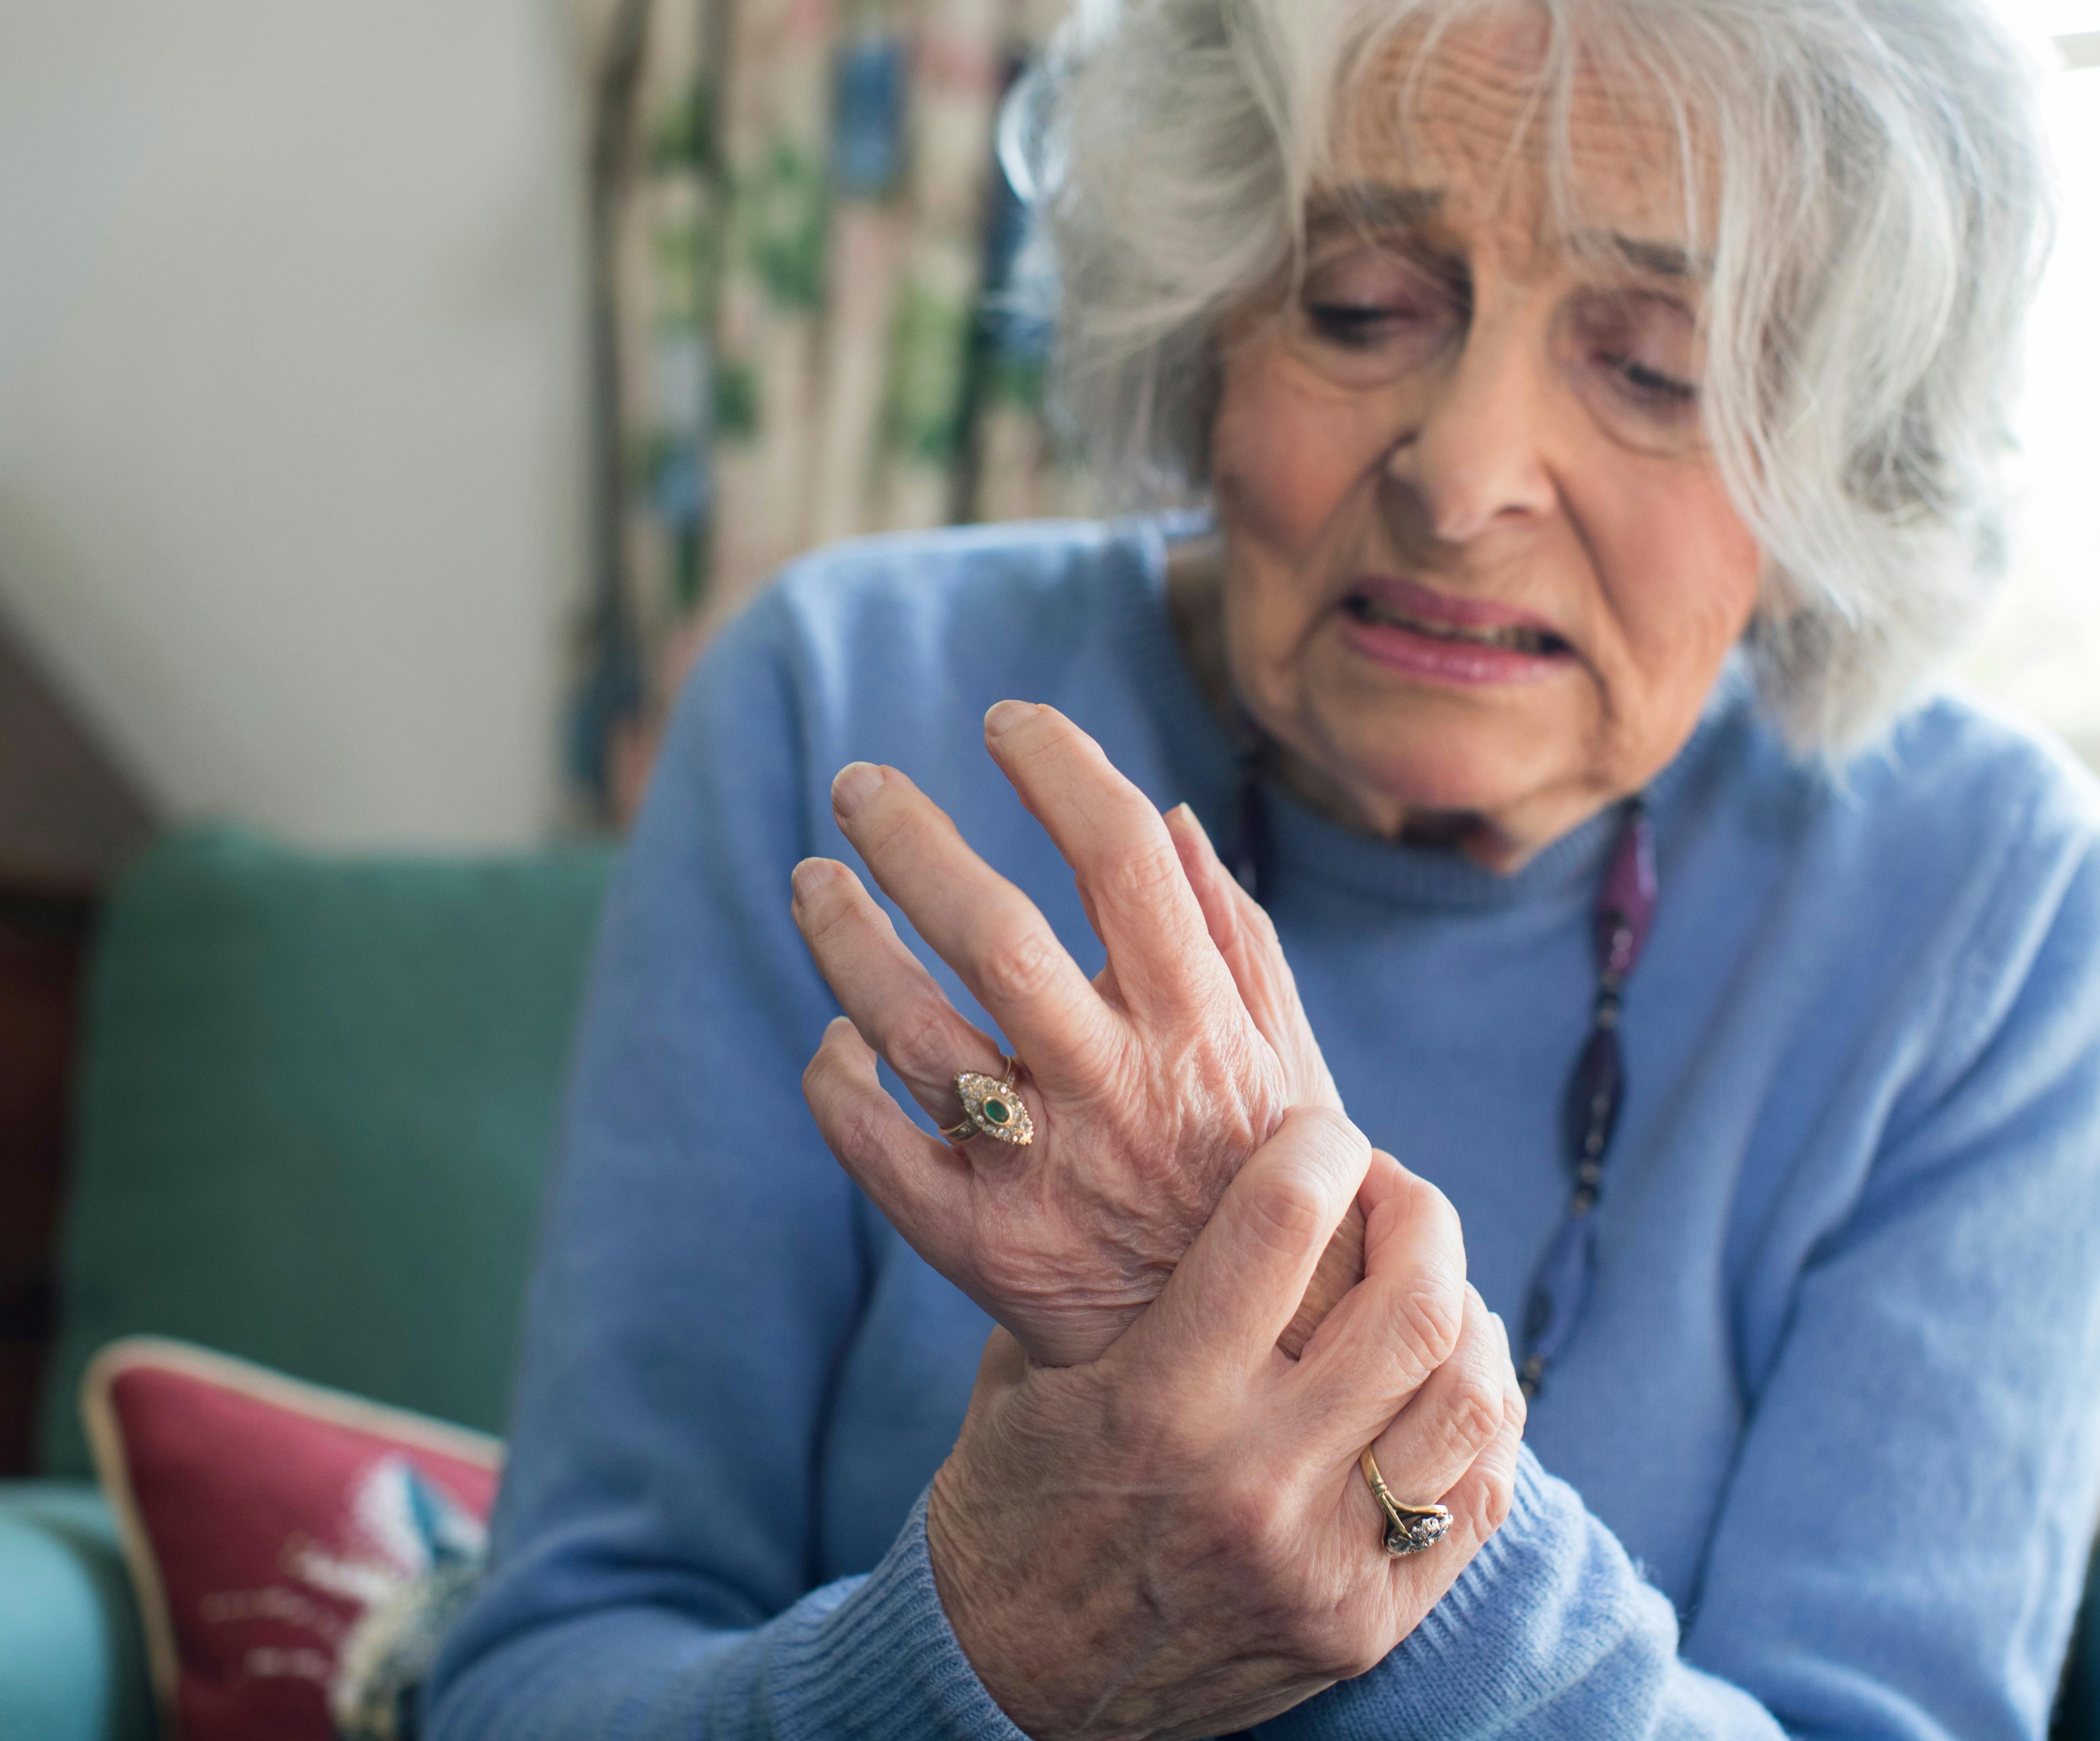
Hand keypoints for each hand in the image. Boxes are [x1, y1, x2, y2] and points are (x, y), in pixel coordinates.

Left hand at [792, 699, 1361, 1367]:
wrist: (1254, 1377)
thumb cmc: (1268, 1195)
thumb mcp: (1289, 1067)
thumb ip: (1236, 942)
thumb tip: (1165, 815)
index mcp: (1202, 1030)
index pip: (1121, 859)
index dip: (1059, 767)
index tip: (1007, 722)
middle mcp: (1117, 1092)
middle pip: (993, 932)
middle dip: (911, 839)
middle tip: (856, 785)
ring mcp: (1042, 1174)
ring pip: (908, 1028)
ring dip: (843, 939)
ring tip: (810, 882)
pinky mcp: (979, 1250)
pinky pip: (872, 1145)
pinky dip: (836, 1076)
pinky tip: (838, 1037)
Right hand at [926, 1109, 1526, 1740]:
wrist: (1008, 1680)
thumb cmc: (1018, 1494)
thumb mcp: (1033, 1369)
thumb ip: (1120, 1275)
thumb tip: (1207, 1155)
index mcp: (1157, 1400)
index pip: (1282, 1222)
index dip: (1319, 1146)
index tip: (1317, 1136)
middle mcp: (1252, 1481)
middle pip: (1414, 1306)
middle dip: (1420, 1214)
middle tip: (1392, 1193)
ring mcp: (1321, 1564)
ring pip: (1472, 1399)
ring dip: (1467, 1315)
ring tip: (1430, 1289)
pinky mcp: (1363, 1625)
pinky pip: (1477, 1498)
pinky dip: (1480, 1419)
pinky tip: (1442, 1382)